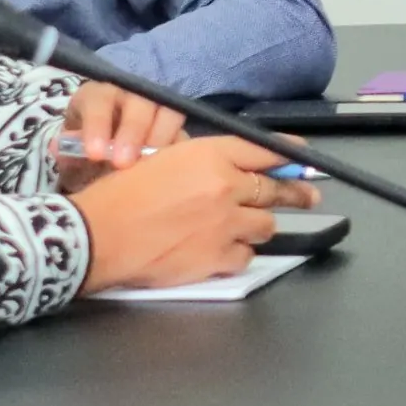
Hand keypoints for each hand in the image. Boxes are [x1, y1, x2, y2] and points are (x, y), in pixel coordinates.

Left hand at [52, 82, 182, 190]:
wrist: (104, 158)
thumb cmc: (85, 151)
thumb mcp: (71, 151)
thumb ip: (68, 150)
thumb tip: (61, 147)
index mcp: (98, 96)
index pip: (99, 101)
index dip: (97, 124)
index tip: (94, 153)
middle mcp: (131, 95)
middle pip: (139, 103)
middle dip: (132, 132)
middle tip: (123, 163)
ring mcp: (158, 109)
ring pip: (169, 113)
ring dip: (161, 140)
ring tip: (151, 169)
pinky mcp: (177, 129)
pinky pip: (185, 134)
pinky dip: (180, 152)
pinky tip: (171, 171)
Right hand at [72, 139, 317, 291]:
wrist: (98, 235)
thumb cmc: (121, 195)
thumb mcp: (163, 159)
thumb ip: (205, 162)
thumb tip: (237, 169)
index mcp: (209, 155)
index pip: (265, 149)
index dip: (290, 156)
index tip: (304, 162)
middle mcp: (225, 186)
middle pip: (275, 190)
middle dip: (295, 194)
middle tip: (308, 198)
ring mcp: (225, 224)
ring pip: (266, 225)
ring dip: (258, 226)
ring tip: (244, 226)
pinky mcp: (218, 256)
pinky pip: (246, 256)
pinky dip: (238, 254)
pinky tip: (221, 250)